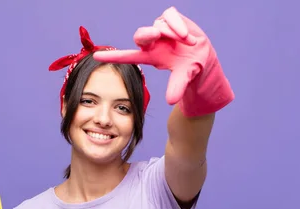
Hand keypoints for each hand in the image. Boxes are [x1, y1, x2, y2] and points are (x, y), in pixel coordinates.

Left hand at [94, 7, 233, 114]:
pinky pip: (169, 15)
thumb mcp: (184, 77)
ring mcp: (161, 29)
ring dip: (173, 32)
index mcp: (150, 56)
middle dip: (146, 35)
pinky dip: (177, 24)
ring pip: (159, 25)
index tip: (96, 57)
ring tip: (186, 41)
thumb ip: (177, 87)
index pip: (127, 56)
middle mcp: (153, 42)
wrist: (204, 56)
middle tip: (156, 36)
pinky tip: (186, 35)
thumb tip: (172, 101)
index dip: (113, 56)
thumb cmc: (189, 68)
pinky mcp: (171, 18)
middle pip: (141, 35)